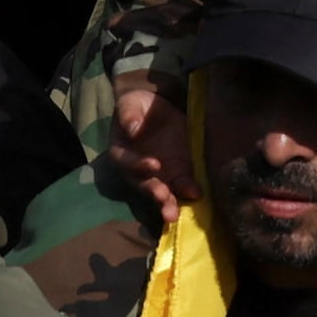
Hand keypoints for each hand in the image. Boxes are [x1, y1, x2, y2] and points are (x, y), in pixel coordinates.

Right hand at [102, 79, 183, 228]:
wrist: (156, 109)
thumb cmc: (137, 106)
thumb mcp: (129, 104)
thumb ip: (128, 115)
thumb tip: (132, 129)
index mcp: (121, 152)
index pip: (126, 161)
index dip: (137, 164)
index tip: (153, 165)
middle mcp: (137, 169)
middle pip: (143, 184)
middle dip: (154, 192)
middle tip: (163, 198)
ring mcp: (158, 174)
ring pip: (161, 193)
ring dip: (168, 203)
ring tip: (173, 213)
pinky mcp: (176, 173)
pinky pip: (181, 186)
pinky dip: (187, 191)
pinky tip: (195, 194)